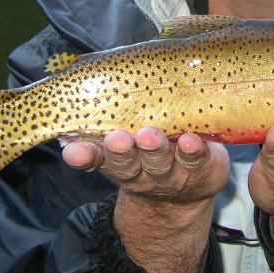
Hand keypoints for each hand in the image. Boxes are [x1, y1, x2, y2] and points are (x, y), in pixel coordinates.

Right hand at [63, 128, 229, 201]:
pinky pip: (196, 159)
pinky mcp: (200, 168)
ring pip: (159, 162)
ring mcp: (170, 173)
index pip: (95, 159)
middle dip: (121, 151)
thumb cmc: (153, 150)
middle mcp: (141, 170)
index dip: (83, 156)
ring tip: (150, 137)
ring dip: (154, 150)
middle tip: (117, 139)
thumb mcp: (129, 141)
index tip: (73, 151)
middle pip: (126, 164)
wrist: (192, 186)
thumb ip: (111, 121)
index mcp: (117, 160)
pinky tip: (190, 141)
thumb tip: (81, 86)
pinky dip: (192, 150)